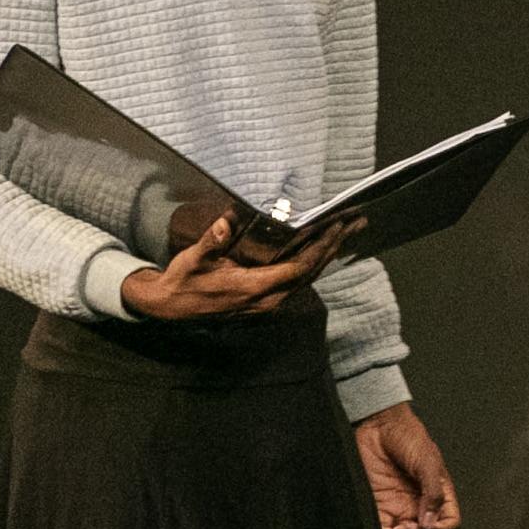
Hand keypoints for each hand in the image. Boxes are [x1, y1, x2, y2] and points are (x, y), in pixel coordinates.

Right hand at [121, 215, 348, 321]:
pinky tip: (324, 247)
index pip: (298, 268)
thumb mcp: (193, 260)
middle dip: (334, 246)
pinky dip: (315, 261)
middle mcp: (268, 299)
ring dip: (329, 253)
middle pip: (311, 272)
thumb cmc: (184, 281)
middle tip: (356, 222)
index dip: (320, 247)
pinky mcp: (267, 299)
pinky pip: (298, 279)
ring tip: (348, 231)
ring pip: (308, 277)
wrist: (172, 307)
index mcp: (254, 288)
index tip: (337, 226)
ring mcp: (269, 301)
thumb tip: (225, 221)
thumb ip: (211, 242)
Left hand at [355, 402, 459, 528]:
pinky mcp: (379, 505)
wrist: (378, 425)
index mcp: (439, 492)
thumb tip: (431, 523)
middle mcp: (420, 503)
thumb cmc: (407, 436)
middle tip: (413, 528)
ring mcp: (399, 505)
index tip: (432, 528)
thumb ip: (433, 493)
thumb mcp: (427, 463)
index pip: (449, 521)